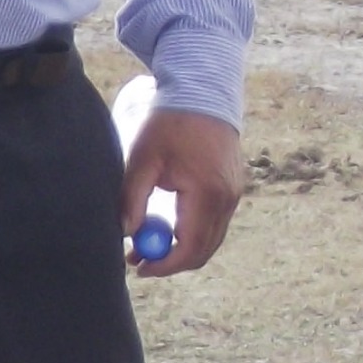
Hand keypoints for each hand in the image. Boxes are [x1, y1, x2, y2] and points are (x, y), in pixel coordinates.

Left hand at [123, 105, 243, 276]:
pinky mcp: (234, 190)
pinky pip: (215, 225)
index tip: (139, 268)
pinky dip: (192, 233)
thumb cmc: (170, 123)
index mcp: (207, 192)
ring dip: (182, 249)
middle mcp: (228, 199)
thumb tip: (127, 233)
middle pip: (203, 251)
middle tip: (140, 263)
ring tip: (147, 244)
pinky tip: (167, 225)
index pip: (189, 246)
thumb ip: (133, 198)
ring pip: (210, 241)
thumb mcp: (143, 159)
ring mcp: (235, 195)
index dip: (165, 264)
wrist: (203, 95)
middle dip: (172, 263)